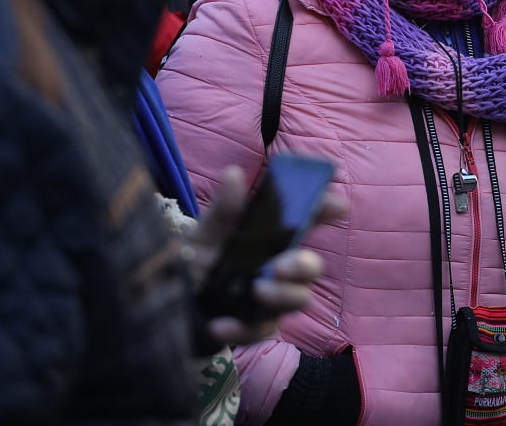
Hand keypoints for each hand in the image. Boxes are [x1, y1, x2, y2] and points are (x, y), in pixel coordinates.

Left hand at [186, 166, 346, 344]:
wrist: (168, 308)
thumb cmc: (194, 264)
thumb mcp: (203, 235)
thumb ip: (222, 210)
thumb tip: (234, 173)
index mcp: (269, 238)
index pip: (306, 221)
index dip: (326, 210)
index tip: (338, 204)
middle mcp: (278, 267)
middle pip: (311, 267)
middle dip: (304, 265)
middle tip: (280, 266)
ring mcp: (270, 299)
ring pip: (298, 300)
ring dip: (282, 295)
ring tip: (256, 291)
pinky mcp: (254, 327)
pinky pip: (260, 331)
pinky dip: (241, 328)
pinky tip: (220, 324)